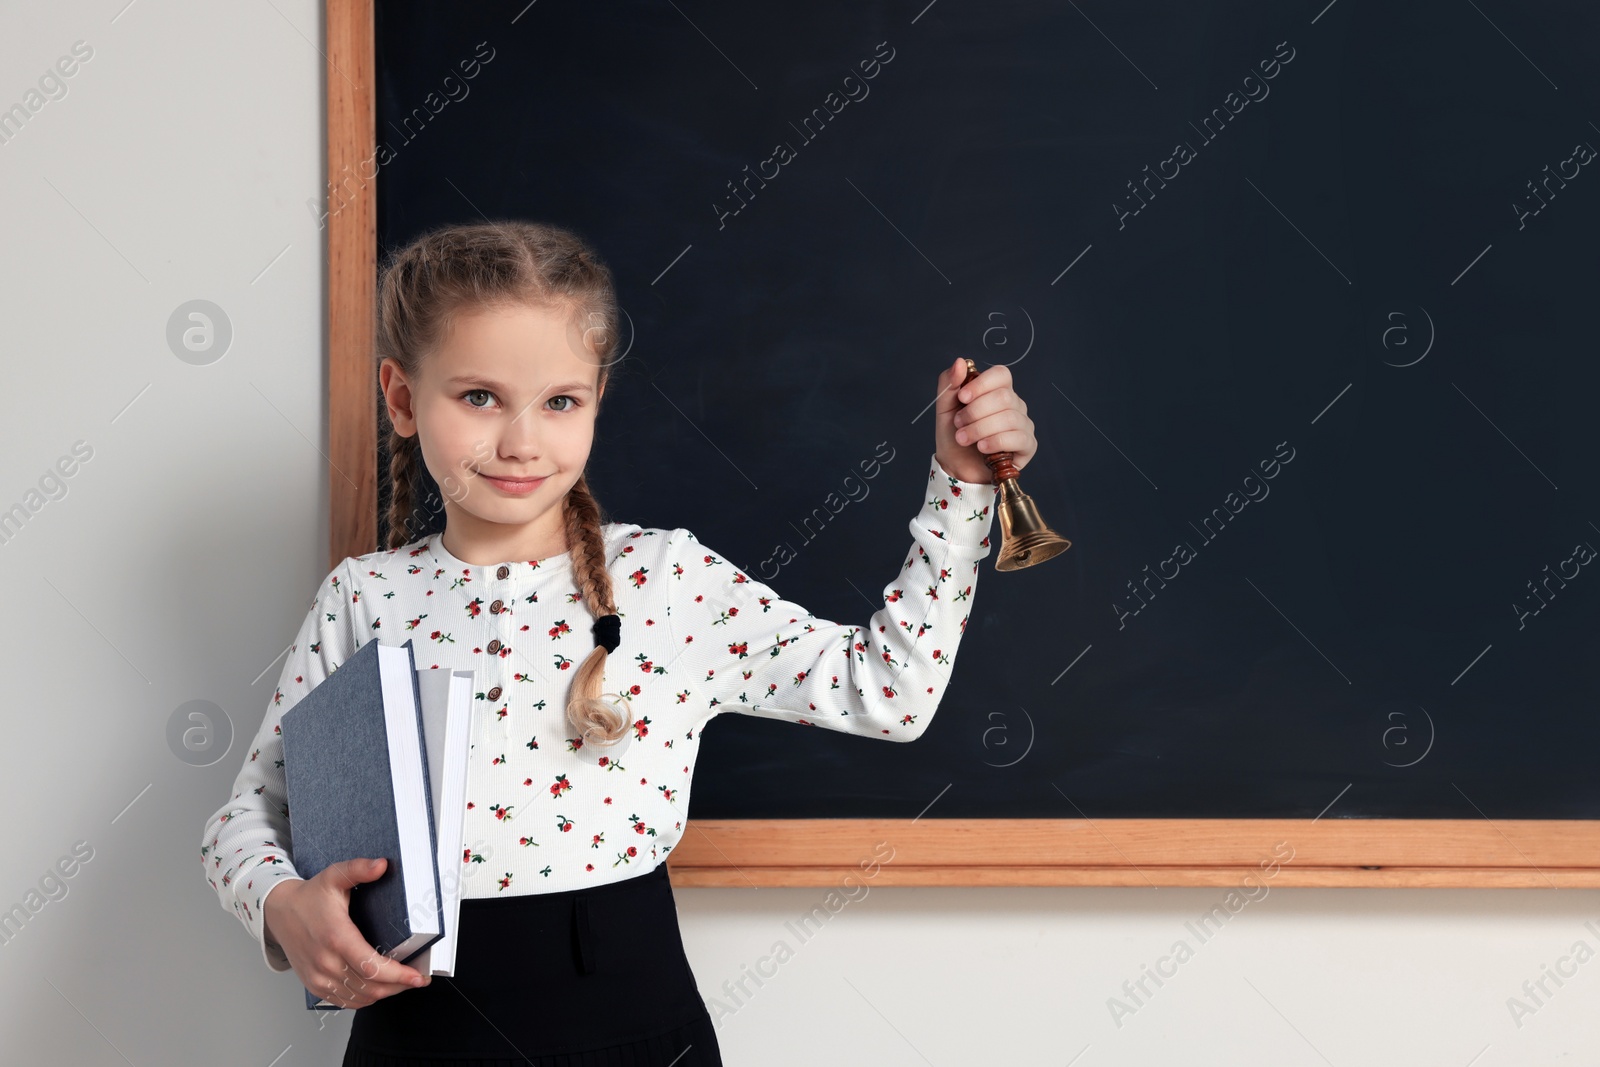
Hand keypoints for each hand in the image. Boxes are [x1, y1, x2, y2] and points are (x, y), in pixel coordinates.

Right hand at [262, 856, 429, 1007]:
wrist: (279, 912)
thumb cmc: (309, 897)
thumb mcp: (334, 876)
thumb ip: (358, 868)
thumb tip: (381, 865)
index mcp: (336, 937)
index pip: (371, 967)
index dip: (399, 975)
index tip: (418, 976)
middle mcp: (326, 962)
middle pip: (370, 987)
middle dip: (399, 985)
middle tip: (417, 978)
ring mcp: (319, 977)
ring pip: (360, 997)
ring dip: (385, 993)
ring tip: (402, 982)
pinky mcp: (314, 985)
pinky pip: (345, 1001)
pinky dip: (365, 999)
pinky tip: (378, 988)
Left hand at [934, 357, 1036, 484]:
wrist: (956, 466)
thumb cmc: (954, 435)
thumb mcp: (944, 407)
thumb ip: (949, 383)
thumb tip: (960, 362)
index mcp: (997, 390)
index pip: (1001, 374)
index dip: (981, 384)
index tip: (962, 398)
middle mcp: (1014, 404)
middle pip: (1003, 397)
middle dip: (975, 412)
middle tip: (958, 424)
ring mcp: (1023, 424)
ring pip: (1009, 418)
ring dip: (980, 429)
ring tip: (963, 439)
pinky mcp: (1028, 445)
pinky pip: (1018, 438)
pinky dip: (995, 442)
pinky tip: (982, 448)